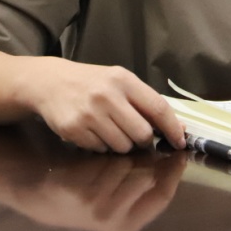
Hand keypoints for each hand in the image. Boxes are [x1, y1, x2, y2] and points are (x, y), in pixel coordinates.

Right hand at [23, 57, 186, 153]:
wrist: (50, 82)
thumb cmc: (92, 83)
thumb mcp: (120, 82)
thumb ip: (147, 102)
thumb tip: (179, 128)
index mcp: (123, 80)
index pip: (158, 108)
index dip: (172, 128)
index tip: (180, 141)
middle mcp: (107, 96)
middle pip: (142, 134)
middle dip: (143, 140)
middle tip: (136, 135)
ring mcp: (89, 114)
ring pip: (122, 146)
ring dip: (122, 145)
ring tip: (111, 130)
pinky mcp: (74, 129)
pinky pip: (100, 150)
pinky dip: (102, 146)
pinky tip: (94, 131)